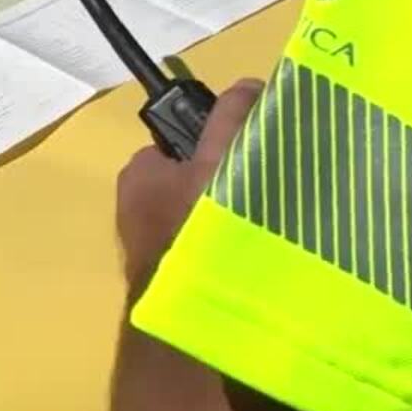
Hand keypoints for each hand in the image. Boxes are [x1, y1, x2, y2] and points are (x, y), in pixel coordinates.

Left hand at [116, 78, 264, 297]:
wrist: (191, 324)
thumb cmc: (200, 225)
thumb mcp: (221, 156)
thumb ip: (233, 117)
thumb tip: (249, 85)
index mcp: (140, 174)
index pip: (183, 138)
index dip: (219, 134)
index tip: (253, 143)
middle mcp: (138, 211)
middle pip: (198, 179)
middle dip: (232, 179)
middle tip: (272, 188)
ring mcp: (155, 252)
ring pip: (206, 219)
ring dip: (236, 219)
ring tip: (273, 227)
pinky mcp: (175, 287)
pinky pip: (211, 254)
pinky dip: (232, 252)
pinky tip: (260, 259)